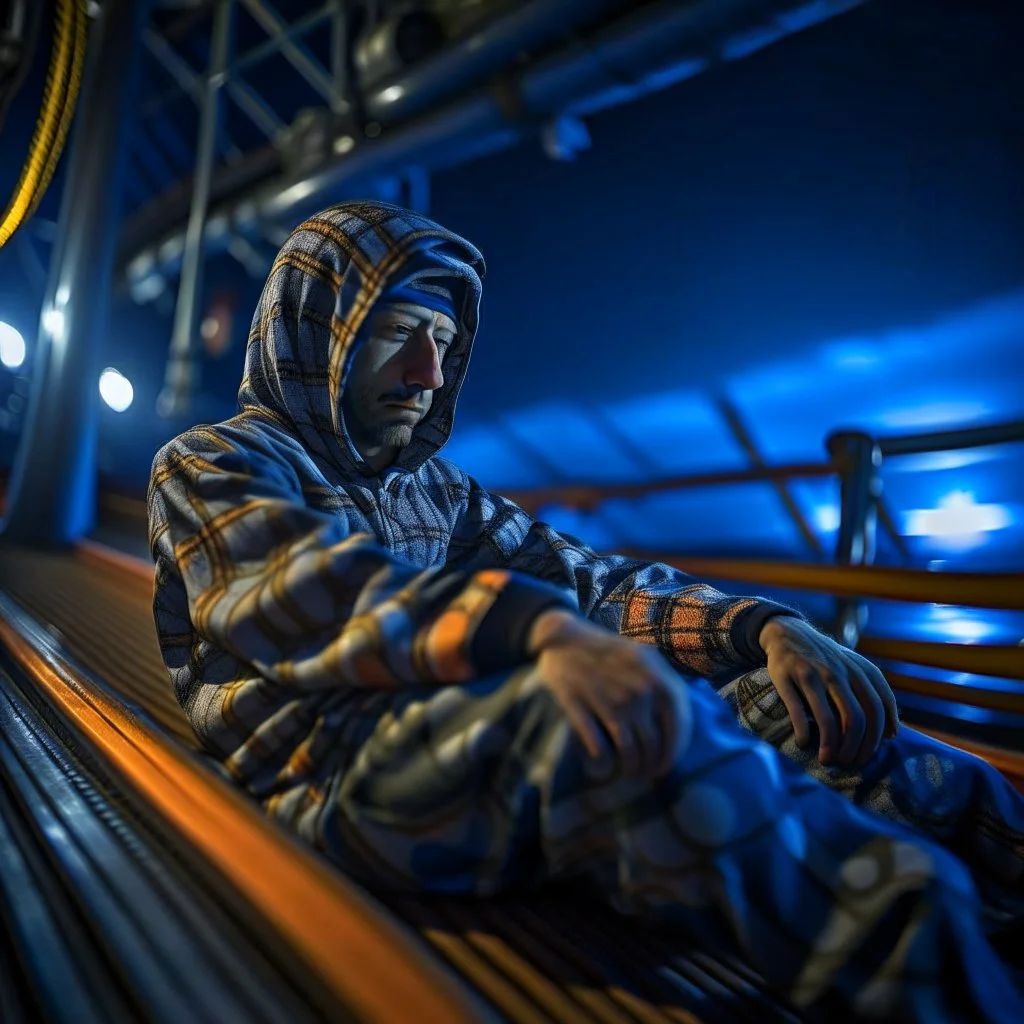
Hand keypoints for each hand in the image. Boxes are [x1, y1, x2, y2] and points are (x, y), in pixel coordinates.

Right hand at [527, 609, 686, 777]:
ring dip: (630, 768)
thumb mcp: (640, 656)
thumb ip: (661, 683)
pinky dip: (603, 760)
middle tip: (645, 774)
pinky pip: (598, 746)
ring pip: (628, 749)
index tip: (668, 763)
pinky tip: (603, 763)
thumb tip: (678, 723)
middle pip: (653, 742)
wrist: (561, 640)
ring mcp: (607, 697)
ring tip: (627, 773)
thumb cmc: (604, 651)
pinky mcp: (579, 705)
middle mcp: (635, 687)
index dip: (675, 748)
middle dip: (651, 765)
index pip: (678, 720)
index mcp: (654, 672)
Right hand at [758, 617, 899, 767]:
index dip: (876, 738)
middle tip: (847, 763)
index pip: (879, 709)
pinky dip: (802, 732)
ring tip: (826, 760)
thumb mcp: (855, 667)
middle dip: (855, 748)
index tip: (867, 754)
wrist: (787, 632)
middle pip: (857, 719)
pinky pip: (798, 711)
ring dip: (830, 747)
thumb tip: (893, 734)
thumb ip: (875, 694)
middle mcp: (839, 672)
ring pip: (829, 719)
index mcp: (860, 671)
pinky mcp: (787, 677)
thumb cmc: (826, 658)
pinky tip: (803, 742)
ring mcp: (812, 674)